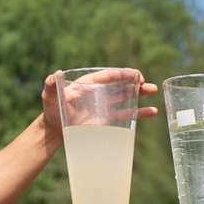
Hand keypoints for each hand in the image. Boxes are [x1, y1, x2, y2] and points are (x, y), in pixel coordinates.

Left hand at [40, 68, 159, 140]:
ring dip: (141, 94)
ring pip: (127, 97)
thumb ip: (51, 85)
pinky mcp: (109, 119)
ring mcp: (106, 106)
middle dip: (136, 82)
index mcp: (89, 83)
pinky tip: (151, 111)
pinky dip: (139, 113)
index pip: (108, 76)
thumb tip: (56, 74)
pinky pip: (127, 114)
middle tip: (148, 83)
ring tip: (154, 91)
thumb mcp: (49, 96)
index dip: (122, 74)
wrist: (55, 130)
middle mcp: (100, 92)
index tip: (135, 74)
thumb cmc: (51, 110)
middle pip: (121, 84)